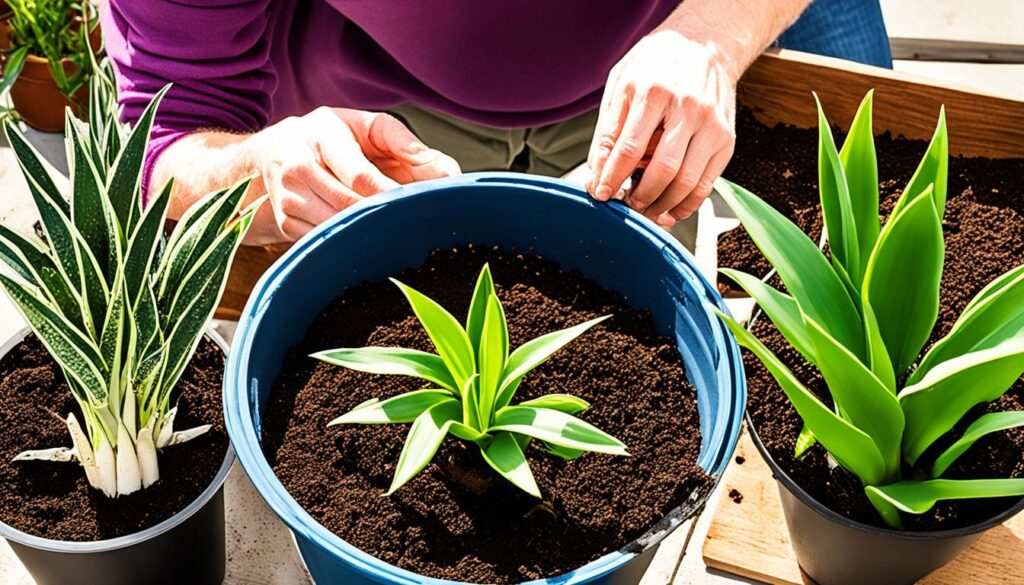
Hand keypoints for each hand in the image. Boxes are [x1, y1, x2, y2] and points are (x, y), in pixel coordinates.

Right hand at [242, 107, 460, 243]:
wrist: (268, 156)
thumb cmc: (327, 138)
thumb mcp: (362, 125)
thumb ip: (402, 141)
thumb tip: (445, 170)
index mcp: (320, 136)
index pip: (361, 177)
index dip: (391, 196)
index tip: (417, 205)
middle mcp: (297, 168)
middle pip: (350, 207)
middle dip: (384, 216)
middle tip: (414, 224)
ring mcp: (289, 200)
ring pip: (338, 228)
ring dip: (369, 233)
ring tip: (394, 231)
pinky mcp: (287, 224)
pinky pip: (326, 241)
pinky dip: (350, 242)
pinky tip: (367, 237)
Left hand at [587, 29, 737, 226]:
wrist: (703, 43)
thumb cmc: (656, 65)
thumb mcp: (621, 84)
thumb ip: (608, 129)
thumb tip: (597, 173)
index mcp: (653, 91)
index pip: (628, 147)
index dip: (612, 177)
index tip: (601, 194)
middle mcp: (687, 107)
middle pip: (661, 169)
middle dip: (639, 197)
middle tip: (625, 206)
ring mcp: (710, 123)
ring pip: (686, 181)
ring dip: (661, 206)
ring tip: (645, 211)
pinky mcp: (725, 138)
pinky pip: (706, 183)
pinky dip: (686, 204)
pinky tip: (669, 210)